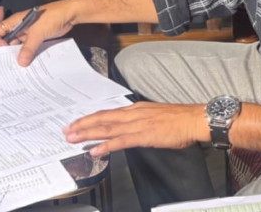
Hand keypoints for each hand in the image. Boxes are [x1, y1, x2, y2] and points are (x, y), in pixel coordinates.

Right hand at [0, 1, 76, 65]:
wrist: (69, 14)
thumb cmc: (51, 18)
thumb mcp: (38, 33)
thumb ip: (28, 48)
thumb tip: (20, 63)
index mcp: (14, 21)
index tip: (4, 51)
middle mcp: (18, 27)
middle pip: (5, 40)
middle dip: (6, 51)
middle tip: (9, 63)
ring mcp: (27, 33)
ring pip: (16, 45)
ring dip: (17, 54)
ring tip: (18, 66)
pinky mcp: (36, 37)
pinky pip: (27, 47)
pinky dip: (26, 54)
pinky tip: (28, 62)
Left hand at [62, 102, 208, 156]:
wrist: (194, 119)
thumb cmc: (179, 119)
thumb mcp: (155, 115)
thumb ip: (141, 120)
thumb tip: (130, 126)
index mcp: (136, 109)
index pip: (108, 113)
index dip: (90, 118)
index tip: (77, 123)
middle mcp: (133, 114)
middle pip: (102, 118)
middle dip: (83, 125)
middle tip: (66, 130)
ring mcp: (137, 124)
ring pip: (107, 128)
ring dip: (88, 134)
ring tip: (73, 139)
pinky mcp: (144, 135)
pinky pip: (121, 141)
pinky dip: (106, 145)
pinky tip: (95, 150)